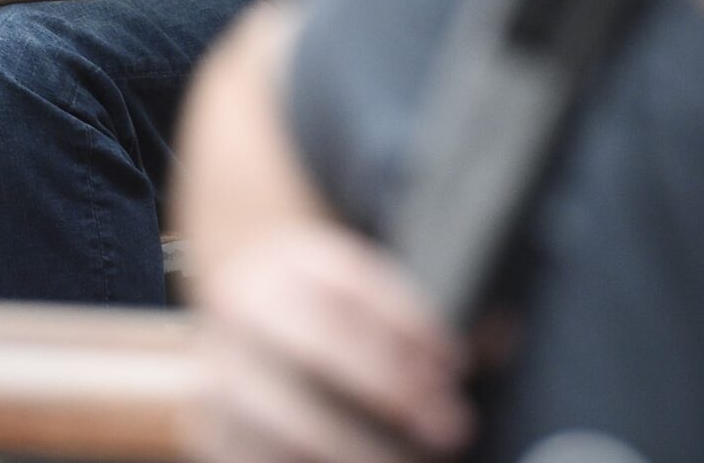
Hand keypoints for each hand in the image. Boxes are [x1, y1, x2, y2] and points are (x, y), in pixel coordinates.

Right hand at [187, 223, 472, 462]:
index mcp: (294, 260)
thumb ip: (420, 319)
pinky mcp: (210, 422)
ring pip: (285, 413)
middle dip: (390, 387)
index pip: (352, 282)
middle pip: (318, 342)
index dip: (409, 323)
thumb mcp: (366, 288)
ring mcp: (222, 366)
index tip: (456, 363)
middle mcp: (249, 304)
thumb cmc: (328, 308)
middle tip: (449, 425)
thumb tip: (493, 339)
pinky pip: (253, 455)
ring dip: (354, 447)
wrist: (243, 308)